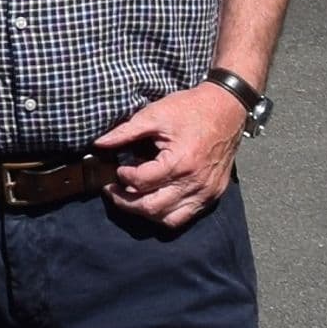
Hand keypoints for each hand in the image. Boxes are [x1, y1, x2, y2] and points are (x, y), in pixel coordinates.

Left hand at [94, 82, 246, 230]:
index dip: (123, 177)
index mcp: (180, 162)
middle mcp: (195, 183)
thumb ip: (125, 131)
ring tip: (132, 198)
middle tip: (113, 191)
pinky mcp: (213, 194)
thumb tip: (100, 143)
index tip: (116, 169)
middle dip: (126, 202)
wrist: (227, 108)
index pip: (141, 182)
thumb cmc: (191, 109)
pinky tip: (156, 199)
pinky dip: (167, 213)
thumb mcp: (155, 114)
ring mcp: (206, 192)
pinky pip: (187, 216)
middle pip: (151, 207)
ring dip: (146, 212)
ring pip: (168, 219)